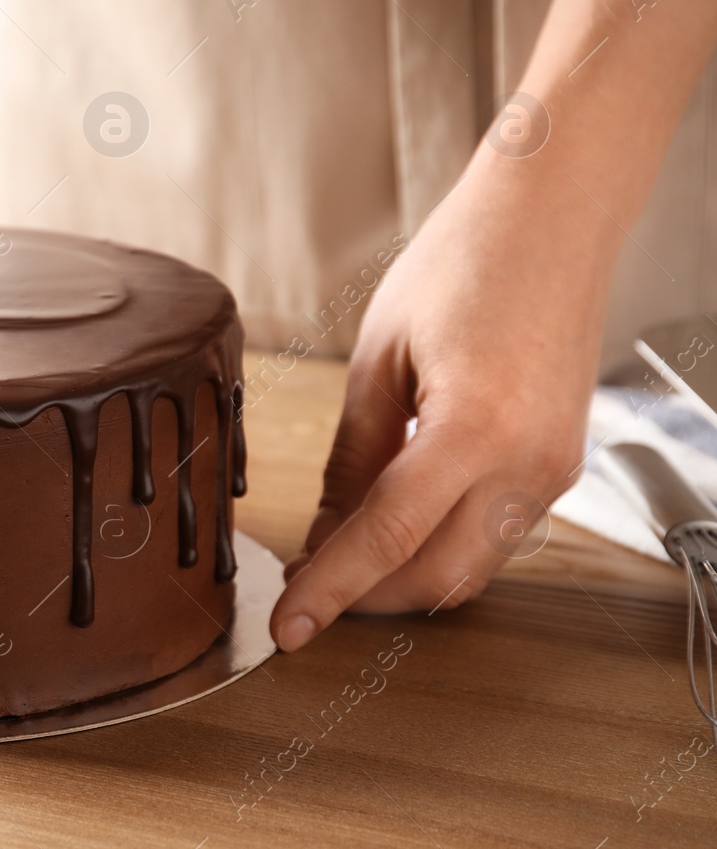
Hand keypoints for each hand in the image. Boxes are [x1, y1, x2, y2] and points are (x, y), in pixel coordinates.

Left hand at [268, 151, 622, 650]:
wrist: (551, 220)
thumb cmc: (462, 264)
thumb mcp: (379, 358)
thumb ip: (353, 455)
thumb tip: (325, 530)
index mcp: (475, 427)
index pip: (387, 537)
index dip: (331, 589)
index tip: (287, 629)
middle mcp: (528, 462)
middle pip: (437, 575)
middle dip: (366, 598)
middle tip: (303, 592)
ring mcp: (554, 468)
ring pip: (472, 566)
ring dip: (403, 578)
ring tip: (338, 560)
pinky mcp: (560, 463)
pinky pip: (495, 533)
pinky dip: (440, 545)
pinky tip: (392, 527)